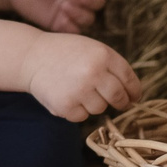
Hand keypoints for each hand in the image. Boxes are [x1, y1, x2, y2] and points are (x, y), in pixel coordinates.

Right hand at [23, 32, 140, 121]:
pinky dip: (77, 110)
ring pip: (100, 109)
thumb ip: (112, 66)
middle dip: (120, 102)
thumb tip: (133, 93)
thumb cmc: (66, 52)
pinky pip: (82, 117)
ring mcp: (79, 90)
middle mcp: (93, 73)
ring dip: (94, 103)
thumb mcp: (92, 49)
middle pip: (119, 98)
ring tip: (79, 89)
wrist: (32, 57)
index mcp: (103, 56)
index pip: (129, 79)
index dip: (134, 91)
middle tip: (117, 102)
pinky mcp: (66, 106)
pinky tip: (68, 96)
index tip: (134, 97)